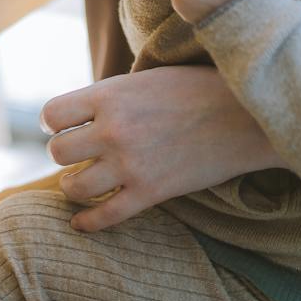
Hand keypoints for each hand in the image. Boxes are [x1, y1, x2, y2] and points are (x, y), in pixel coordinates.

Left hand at [39, 65, 281, 231]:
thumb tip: (83, 111)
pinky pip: (104, 217)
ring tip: (80, 183)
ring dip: (73, 186)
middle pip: (57, 152)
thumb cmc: (199, 88)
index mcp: (110, 95)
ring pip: (73, 187)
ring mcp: (131, 164)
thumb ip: (113, 95)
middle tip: (77, 154)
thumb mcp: (147, 77)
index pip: (51, 114)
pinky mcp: (151, 192)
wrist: (248, 116)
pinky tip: (82, 223)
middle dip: (64, 153)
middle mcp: (113, 130)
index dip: (53, 122)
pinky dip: (87, 223)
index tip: (61, 125)